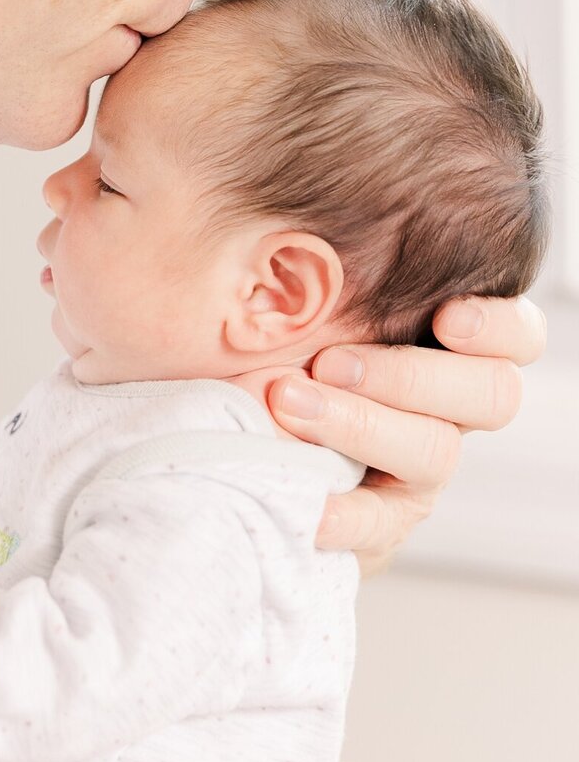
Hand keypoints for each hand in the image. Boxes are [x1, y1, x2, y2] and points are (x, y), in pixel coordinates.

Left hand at [267, 294, 546, 574]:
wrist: (244, 431)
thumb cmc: (280, 337)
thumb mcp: (308, 297)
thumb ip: (325, 268)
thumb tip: (299, 236)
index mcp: (453, 344)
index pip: (517, 334)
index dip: (498, 328)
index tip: (446, 319)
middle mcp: (452, 408)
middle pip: (490, 394)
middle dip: (410, 377)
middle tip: (328, 362)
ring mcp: (421, 468)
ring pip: (434, 452)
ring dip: (360, 426)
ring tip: (287, 405)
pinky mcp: (382, 520)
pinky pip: (379, 525)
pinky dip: (344, 514)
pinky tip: (307, 502)